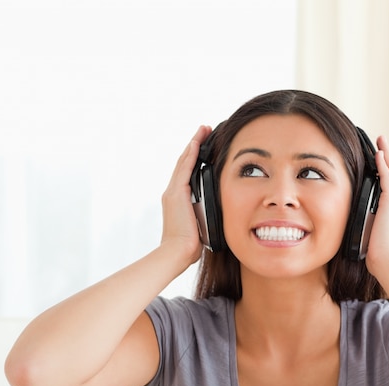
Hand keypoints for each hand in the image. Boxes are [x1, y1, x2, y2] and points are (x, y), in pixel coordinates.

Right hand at [160, 125, 212, 264]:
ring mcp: (172, 192)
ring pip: (183, 162)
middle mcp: (172, 193)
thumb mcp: (200, 225)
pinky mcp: (176, 193)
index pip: (186, 173)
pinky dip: (190, 154)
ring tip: (203, 130)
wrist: (177, 252)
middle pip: (183, 163)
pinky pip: (184, 168)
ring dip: (193, 145)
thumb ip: (205, 214)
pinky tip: (197, 143)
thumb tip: (217, 213)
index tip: (203, 146)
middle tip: (204, 131)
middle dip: (194, 146)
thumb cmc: (189, 246)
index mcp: (178, 201)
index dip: (194, 158)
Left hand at [364, 136, 388, 280]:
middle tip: (383, 143)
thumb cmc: (379, 255)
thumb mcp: (374, 235)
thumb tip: (359, 223)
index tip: (382, 161)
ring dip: (387, 155)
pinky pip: (388, 177)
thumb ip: (370, 225)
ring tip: (381, 141)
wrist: (387, 261)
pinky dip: (383, 164)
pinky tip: (378, 153)